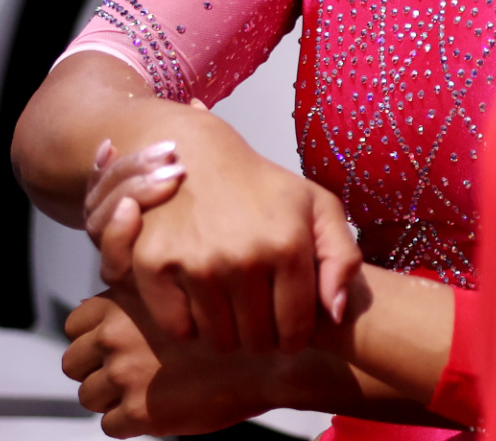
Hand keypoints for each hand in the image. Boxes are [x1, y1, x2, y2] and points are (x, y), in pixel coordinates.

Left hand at [62, 289, 371, 437]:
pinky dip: (131, 423)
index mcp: (124, 299)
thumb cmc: (246, 307)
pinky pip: (111, 426)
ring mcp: (125, 372)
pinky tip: (162, 409)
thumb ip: (153, 282)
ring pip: (88, 395)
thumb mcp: (195, 274)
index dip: (94, 334)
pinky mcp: (140, 410)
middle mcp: (116, 333)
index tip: (117, 341)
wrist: (279, 348)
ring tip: (147, 392)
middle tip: (129, 372)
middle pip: (73, 360)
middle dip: (96, 368)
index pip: (75, 321)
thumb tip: (120, 292)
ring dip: (112, 397)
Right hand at [93, 110, 361, 355]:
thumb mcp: (318, 208)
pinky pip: (179, 329)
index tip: (287, 326)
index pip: (295, 329)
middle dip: (262, 335)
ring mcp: (196, 262)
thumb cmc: (264, 189)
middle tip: (258, 313)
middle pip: (257, 341)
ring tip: (232, 305)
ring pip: (219, 340)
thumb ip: (342, 259)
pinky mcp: (154, 265)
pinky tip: (200, 297)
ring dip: (228, 331)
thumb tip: (335, 315)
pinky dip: (189, 322)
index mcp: (288, 243)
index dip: (294, 337)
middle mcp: (243, 256)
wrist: (196, 155)